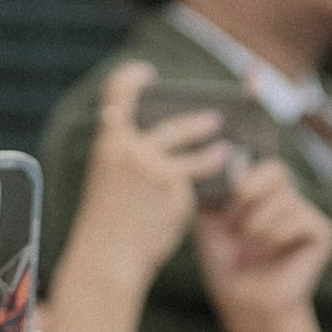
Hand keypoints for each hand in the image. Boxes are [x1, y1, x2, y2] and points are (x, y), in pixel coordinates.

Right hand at [77, 59, 228, 281]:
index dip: (133, 77)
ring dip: (213, 154)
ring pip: (195, 156)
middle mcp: (134, 151)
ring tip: (226, 151)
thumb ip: (127, 157)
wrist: (109, 259)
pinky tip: (198, 204)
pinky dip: (195, 195)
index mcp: (109, 143)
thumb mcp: (106, 179)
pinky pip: (192, 189)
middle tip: (214, 119)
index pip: (118, 93)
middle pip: (173, 126)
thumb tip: (162, 144)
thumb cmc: (105, 225)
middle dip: (198, 123)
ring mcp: (158, 170)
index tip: (147, 73)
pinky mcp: (178, 193)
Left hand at [195, 160, 331, 331]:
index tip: (227, 204)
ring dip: (260, 225)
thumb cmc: (226, 264)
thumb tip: (210, 162)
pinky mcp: (323, 232)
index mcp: (262, 192)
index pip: (261, 162)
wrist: (244, 302)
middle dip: (251, 194)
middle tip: (236, 224)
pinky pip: (302, 218)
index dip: (244, 178)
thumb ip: (211, 190)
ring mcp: (307, 214)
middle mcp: (287, 198)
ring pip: (286, 199)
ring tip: (251, 247)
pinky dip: (279, 236)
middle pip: (277, 170)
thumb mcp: (208, 222)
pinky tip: (272, 253)